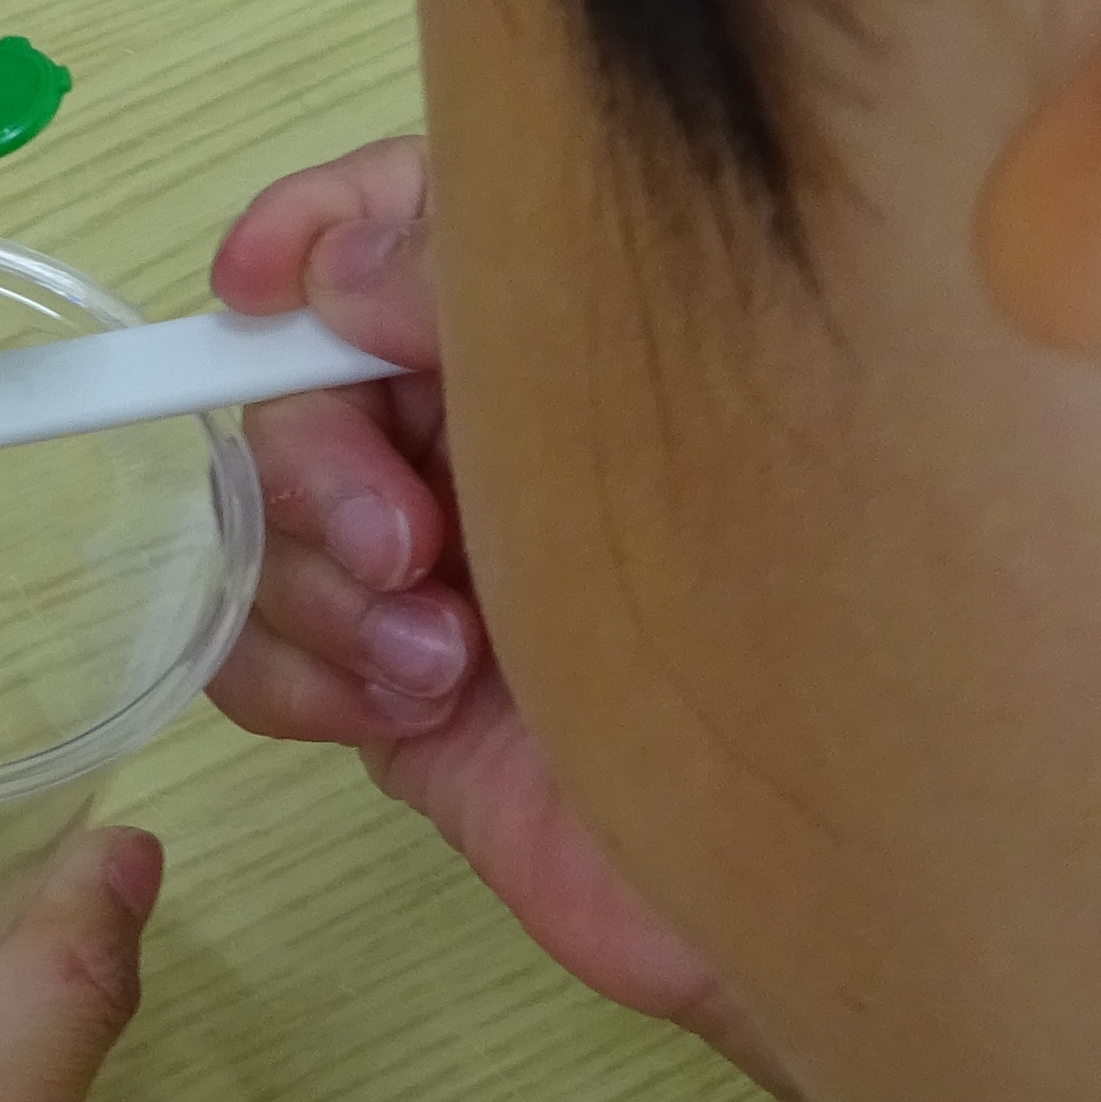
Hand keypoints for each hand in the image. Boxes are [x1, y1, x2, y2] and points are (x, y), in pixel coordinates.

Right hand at [210, 135, 756, 1046]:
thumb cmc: (816, 629)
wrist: (844, 870)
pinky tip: (403, 712)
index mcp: (570, 345)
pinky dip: (293, 675)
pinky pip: (256, 658)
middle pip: (299, 390)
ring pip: (262, 527)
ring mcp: (436, 576)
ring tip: (444, 665)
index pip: (400, 231)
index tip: (258, 286)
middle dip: (317, 463)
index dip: (309, 232)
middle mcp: (492, 442)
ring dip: (319, 590)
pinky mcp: (400, 703)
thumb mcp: (664, 428)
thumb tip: (340, 270)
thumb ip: (501, 314)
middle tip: (408, 545)